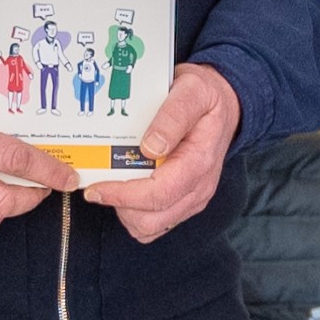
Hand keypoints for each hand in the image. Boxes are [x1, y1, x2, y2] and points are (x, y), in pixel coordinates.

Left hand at [102, 63, 240, 241]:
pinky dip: (134, 215)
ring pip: (150, 227)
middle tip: (98, 186)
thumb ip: (173, 115)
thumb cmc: (204, 98)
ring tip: (112, 186)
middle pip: (152, 219)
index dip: (123, 196)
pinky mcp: (185, 203)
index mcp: (199, 161)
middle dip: (119, 206)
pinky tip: (125, 192)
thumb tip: (150, 147)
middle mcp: (199, 187)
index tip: (96, 189)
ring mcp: (192, 199)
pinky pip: (154, 224)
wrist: (223, 108)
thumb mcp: (191, 91)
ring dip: (125, 212)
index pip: (159, 193)